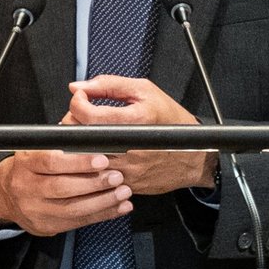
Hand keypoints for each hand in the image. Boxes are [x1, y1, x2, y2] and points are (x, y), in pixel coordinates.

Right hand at [0, 151, 132, 237]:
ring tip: (123, 193)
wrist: (7, 196)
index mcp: (25, 163)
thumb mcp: (39, 149)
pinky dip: (102, 214)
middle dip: (94, 183)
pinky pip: (78, 222)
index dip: (78, 162)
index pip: (50, 162)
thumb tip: (94, 136)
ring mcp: (35, 210)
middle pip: (62, 188)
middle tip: (117, 177)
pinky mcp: (46, 226)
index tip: (102, 160)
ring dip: (102, 201)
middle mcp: (26, 188)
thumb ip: (62, 144)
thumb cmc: (31, 168)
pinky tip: (119, 207)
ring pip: (72, 209)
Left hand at [64, 75, 217, 194]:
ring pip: (84, 159)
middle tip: (83, 117)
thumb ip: (108, 85)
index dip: (77, 102)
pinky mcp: (125, 183)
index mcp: (135, 120)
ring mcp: (127, 169)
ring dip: (80, 145)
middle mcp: (129, 147)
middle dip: (74, 123)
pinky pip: (96, 175)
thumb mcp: (145, 91)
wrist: (194, 155)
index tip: (81, 98)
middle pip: (80, 138)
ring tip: (92, 134)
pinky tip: (102, 152)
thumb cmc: (172, 121)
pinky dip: (92, 162)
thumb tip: (77, 87)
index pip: (87, 114)